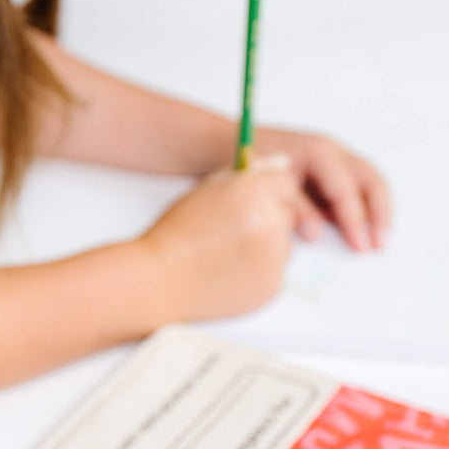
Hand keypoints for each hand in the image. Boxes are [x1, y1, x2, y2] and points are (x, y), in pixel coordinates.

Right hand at [141, 155, 298, 323]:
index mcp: (254, 191)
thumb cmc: (177, 234)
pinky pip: (275, 272)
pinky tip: (228, 273)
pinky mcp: (272, 286)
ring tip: (226, 255)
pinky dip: (259, 273)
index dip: (267, 194)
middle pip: (288, 214)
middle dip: (268, 220)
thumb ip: (247, 172)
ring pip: (284, 245)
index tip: (249, 206)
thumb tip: (283, 162)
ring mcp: (274, 258)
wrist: (160, 281)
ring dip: (265, 247)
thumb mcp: (207, 190)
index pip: (286, 183)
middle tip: (231, 234)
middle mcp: (270, 222)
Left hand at [254, 128, 390, 250]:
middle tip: (379, 246)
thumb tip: (314, 234)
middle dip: (380, 214)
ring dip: (377, 214)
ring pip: (370, 185)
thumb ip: (292, 208)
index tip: (359, 247)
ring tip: (377, 244)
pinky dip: (362, 213)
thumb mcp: (266, 185)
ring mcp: (336, 163)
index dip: (354, 220)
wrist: (233, 144)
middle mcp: (334, 154)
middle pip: (372, 181)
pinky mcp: (332, 176)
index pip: (344, 189)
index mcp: (318, 153)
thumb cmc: (249, 162)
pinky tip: (358, 236)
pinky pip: (356, 192)